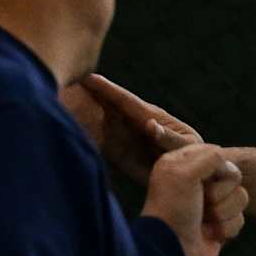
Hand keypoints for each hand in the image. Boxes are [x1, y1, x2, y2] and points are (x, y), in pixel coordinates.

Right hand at [65, 73, 201, 184]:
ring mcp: (123, 135)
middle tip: (69, 79)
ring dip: (84, 108)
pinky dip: (84, 131)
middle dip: (90, 92)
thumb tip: (149, 125)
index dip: (107, 89)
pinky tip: (68, 122)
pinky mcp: (116, 152)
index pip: (126, 101)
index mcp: (151, 117)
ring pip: (99, 119)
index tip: (89, 78)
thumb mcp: (185, 147)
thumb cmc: (191, 158)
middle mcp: (133, 122)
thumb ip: (169, 138)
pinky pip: (98, 140)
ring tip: (63, 94)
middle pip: (107, 104)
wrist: (186, 177)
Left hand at [143, 143, 246, 255]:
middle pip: (234, 175)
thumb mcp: (184, 172)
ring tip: (206, 221)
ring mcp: (210, 205)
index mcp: (183, 165)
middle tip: (203, 201)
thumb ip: (210, 156)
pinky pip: (240, 220)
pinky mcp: (220, 225)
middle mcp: (197, 183)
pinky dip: (226, 228)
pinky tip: (209, 234)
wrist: (172, 248)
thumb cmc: (174, 209)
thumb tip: (228, 165)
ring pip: (241, 197)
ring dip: (224, 212)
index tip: (202, 179)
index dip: (216, 166)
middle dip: (222, 192)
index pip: (216, 153)